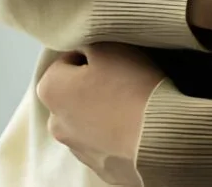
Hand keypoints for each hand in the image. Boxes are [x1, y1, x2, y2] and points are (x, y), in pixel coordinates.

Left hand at [37, 43, 164, 185]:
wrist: (161, 138)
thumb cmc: (130, 85)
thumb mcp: (108, 46)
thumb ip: (87, 42)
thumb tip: (84, 49)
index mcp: (49, 90)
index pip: (67, 60)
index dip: (92, 55)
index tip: (113, 59)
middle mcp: (55, 123)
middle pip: (75, 93)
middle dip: (94, 85)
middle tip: (124, 80)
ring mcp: (77, 150)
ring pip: (89, 119)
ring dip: (104, 111)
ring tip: (133, 105)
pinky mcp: (100, 168)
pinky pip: (106, 142)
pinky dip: (116, 134)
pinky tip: (136, 127)